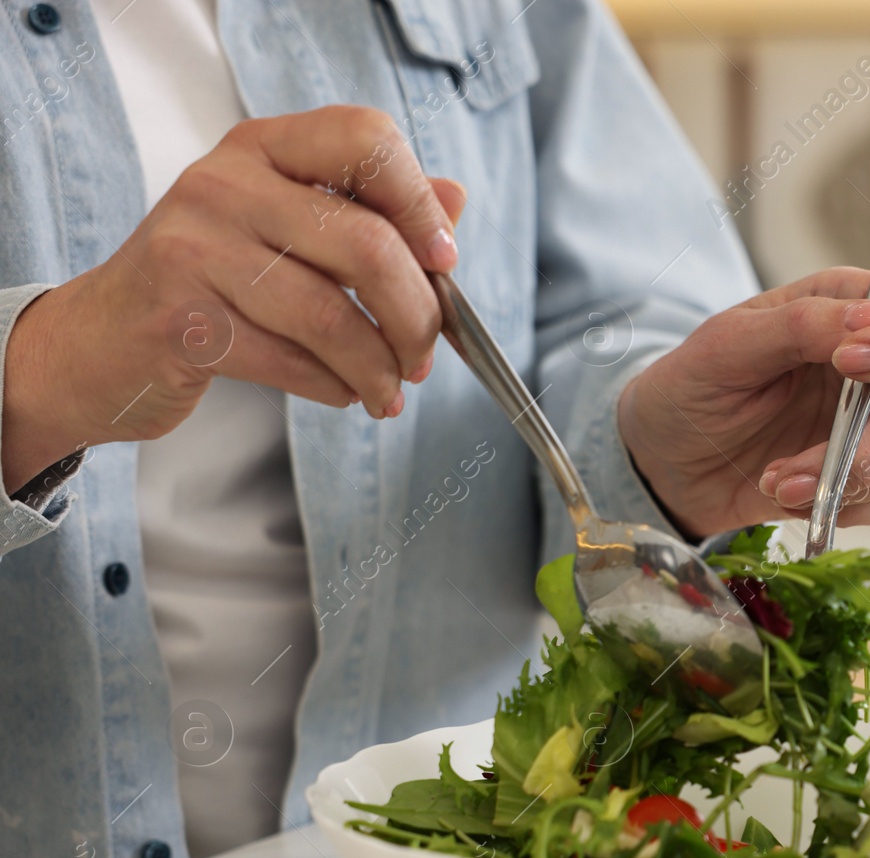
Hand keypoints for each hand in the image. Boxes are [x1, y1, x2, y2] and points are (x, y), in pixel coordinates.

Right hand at [1, 105, 466, 494]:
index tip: (446, 262)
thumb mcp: (289, 227)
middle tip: (424, 355)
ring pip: (333, 316)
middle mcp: (225, 183)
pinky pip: (293, 361)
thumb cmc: (215, 282)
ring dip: (379, 367)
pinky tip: (344, 394)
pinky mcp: (182, 318)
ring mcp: (195, 247)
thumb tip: (455, 200)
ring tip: (389, 390)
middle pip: (367, 245)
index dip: (420, 203)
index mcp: (264, 146)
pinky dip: (336, 388)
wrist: (102, 341)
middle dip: (416, 315)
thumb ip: (372, 211)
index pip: (365, 139)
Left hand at [618, 267, 869, 539]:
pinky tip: (785, 495)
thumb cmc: (691, 387)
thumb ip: (801, 325)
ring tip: (775, 482)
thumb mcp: (727, 345)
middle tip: (798, 466)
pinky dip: (837, 505)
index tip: (850, 365)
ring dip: (845, 481)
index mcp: (853, 313)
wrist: (666, 462)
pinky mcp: (866, 476)